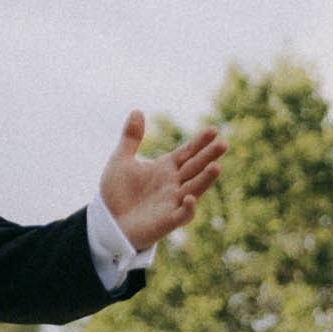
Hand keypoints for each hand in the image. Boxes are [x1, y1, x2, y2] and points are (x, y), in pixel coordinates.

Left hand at [99, 111, 225, 250]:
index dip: (199, 142)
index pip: (187, 153)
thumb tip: (137, 110)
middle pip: (195, 168)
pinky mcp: (167, 220)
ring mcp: (172, 202)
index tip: (213, 130)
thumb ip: (131, 137)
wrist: (108, 221)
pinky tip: (190, 198)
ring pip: (194, 189)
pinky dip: (187, 207)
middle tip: (224, 143)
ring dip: (205, 180)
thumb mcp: (121, 160)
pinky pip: (182, 214)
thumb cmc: (118, 192)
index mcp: (164, 168)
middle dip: (209, 156)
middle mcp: (173, 184)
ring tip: (216, 167)